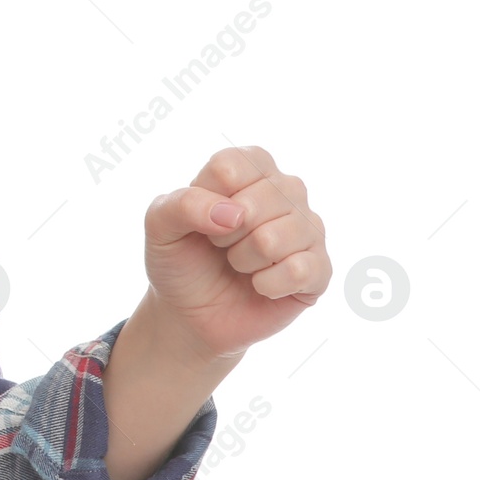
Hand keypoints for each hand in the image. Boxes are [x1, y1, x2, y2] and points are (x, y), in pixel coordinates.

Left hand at [141, 145, 329, 362]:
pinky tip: (260, 285)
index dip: (205, 200)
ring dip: (243, 261)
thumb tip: (234, 213)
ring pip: (273, 239)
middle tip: (221, 245)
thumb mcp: (160, 225)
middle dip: (224, 236)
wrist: (191, 312)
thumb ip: (182, 204)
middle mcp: (286, 190)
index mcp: (250, 167)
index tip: (202, 218)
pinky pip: (299, 271)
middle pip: (255, 203)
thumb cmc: (180, 258)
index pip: (230, 167)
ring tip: (240, 264)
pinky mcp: (319, 269)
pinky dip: (266, 285)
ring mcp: (308, 228)